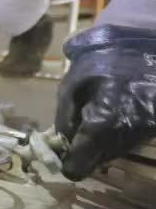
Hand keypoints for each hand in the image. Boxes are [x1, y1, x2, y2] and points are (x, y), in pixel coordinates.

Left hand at [55, 25, 155, 180]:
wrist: (148, 45)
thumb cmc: (104, 59)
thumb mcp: (73, 82)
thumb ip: (65, 114)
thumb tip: (62, 139)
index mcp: (101, 123)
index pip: (81, 162)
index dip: (69, 164)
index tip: (64, 160)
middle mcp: (124, 135)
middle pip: (97, 160)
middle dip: (84, 152)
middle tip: (75, 136)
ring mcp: (142, 133)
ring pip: (113, 152)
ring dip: (100, 145)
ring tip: (94, 120)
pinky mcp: (152, 128)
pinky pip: (128, 141)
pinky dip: (116, 135)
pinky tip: (112, 115)